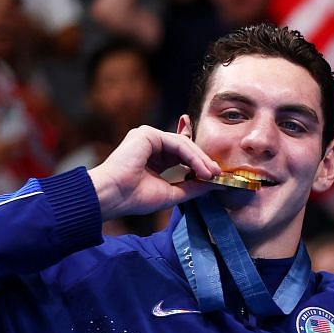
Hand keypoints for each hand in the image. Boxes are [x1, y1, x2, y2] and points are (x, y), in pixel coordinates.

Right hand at [88, 125, 219, 222]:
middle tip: (219, 176)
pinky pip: (177, 143)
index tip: (215, 178)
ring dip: (201, 160)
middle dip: (204, 162)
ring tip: (212, 175)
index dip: (200, 165)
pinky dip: (192, 156)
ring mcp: (148, 137)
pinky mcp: (147, 134)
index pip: (183, 156)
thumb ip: (193, 187)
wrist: (114, 196)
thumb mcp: (173, 193)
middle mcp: (150, 144)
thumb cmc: (135, 198)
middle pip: (186, 149)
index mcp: (154, 157)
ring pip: (184, 145)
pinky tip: (202, 170)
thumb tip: (215, 184)